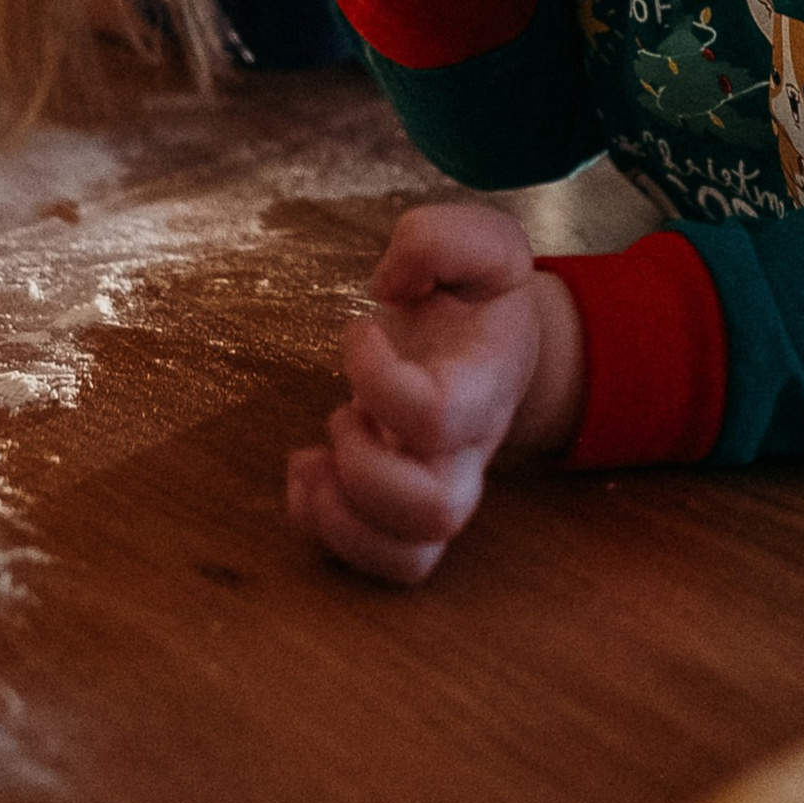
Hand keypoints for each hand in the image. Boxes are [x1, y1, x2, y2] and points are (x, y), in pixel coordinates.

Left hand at [287, 201, 586, 586]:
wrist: (497, 339)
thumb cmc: (479, 295)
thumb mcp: (480, 243)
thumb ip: (437, 241)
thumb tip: (390, 282)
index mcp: (485, 383)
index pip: (434, 414)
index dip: (375, 377)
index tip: (358, 328)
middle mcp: (467, 452)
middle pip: (435, 511)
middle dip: (364, 466)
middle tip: (343, 410)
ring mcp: (438, 488)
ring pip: (410, 556)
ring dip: (343, 515)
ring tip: (315, 456)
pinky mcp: (403, 509)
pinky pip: (378, 561)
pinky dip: (324, 531)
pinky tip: (305, 470)